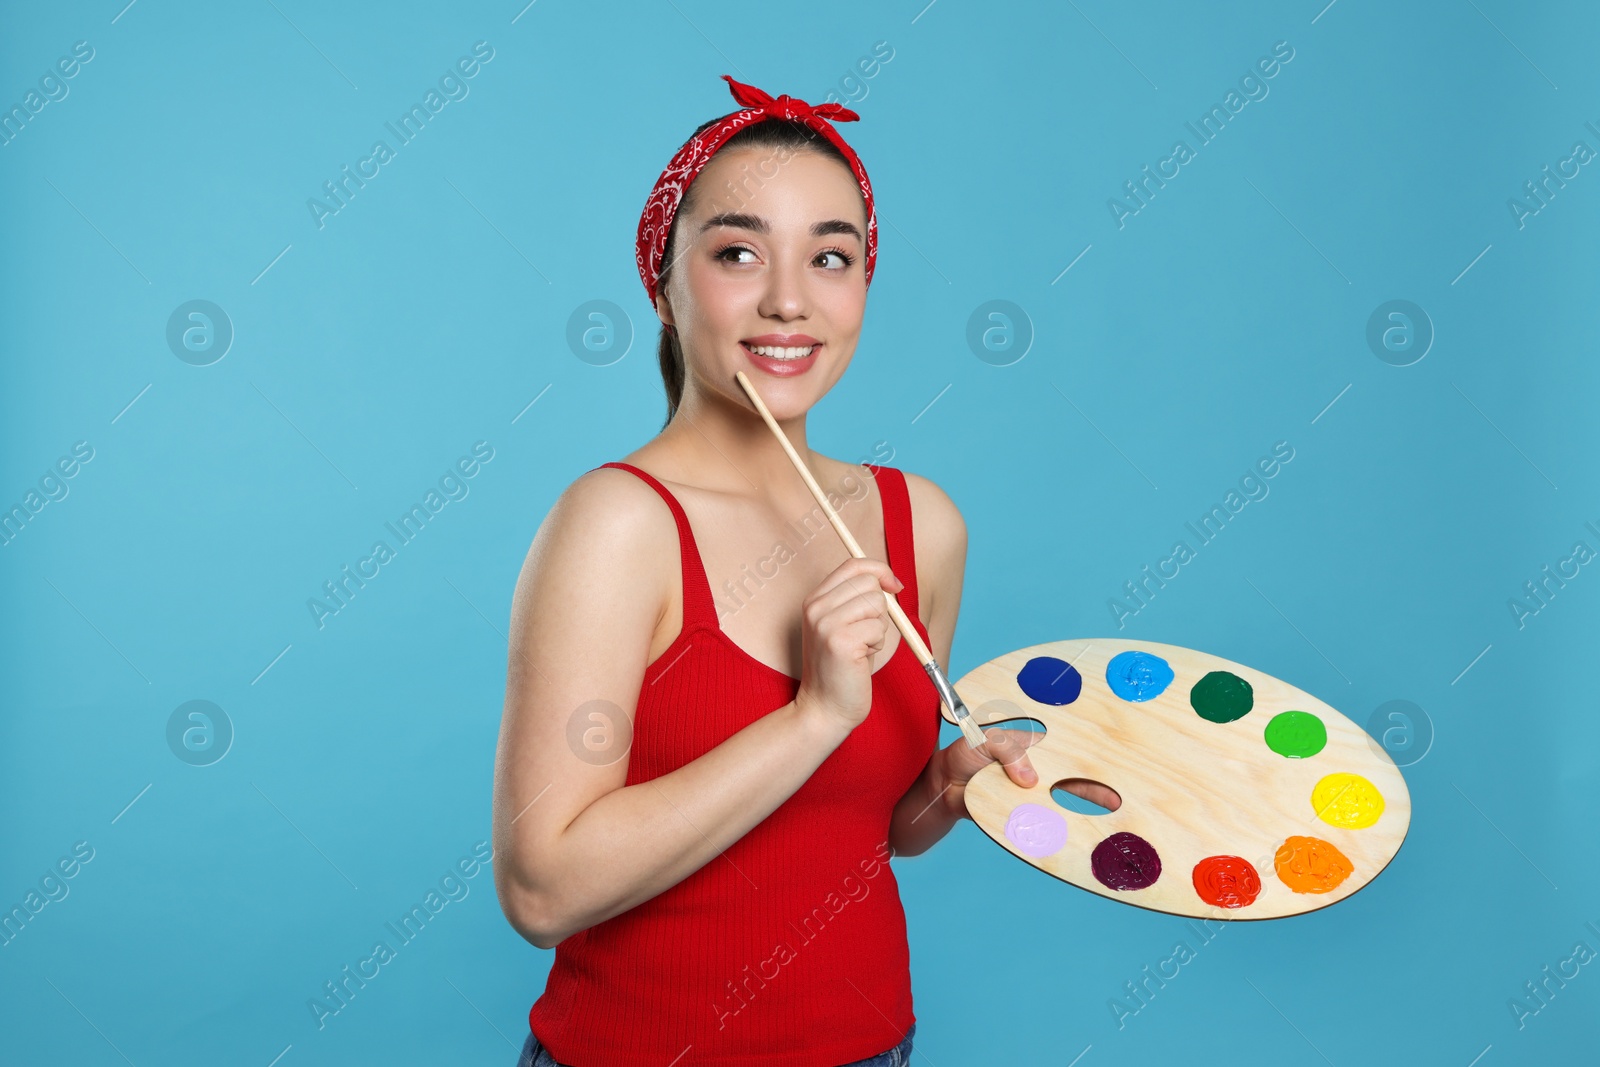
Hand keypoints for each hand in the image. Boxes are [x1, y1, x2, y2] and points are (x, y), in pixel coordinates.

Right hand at [794, 557, 902, 734]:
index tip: (894, 587)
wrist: (824, 708)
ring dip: (879, 628)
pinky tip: (862, 658)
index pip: (853, 565)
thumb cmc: (842, 669)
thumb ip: (859, 599)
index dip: (880, 571)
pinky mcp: (840, 641)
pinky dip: (878, 644)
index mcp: (815, 599)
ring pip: (877, 604)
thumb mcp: (845, 625)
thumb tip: (891, 581)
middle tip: (866, 634)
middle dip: (879, 608)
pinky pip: (879, 628)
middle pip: (869, 582)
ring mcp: (825, 623)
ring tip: (862, 647)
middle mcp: (816, 607)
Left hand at [935, 729, 1122, 819]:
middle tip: (1119, 796)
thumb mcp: (987, 741)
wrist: (944, 787)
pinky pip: (1048, 821)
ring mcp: (1036, 794)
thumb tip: (1030, 780)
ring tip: (1110, 815)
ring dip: (1086, 809)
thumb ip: (1008, 750)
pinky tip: (1081, 832)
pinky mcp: (1026, 814)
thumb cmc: (966, 755)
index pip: (1070, 749)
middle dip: (1099, 786)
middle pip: (1076, 777)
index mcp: (1037, 746)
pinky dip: (1063, 826)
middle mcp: (1042, 770)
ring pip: (1067, 802)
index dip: (1091, 755)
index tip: (1112, 761)